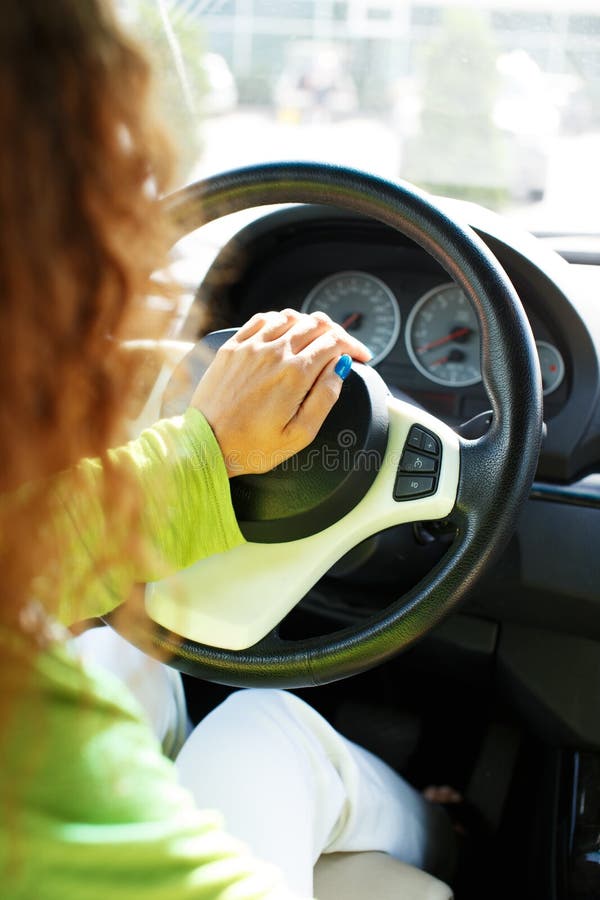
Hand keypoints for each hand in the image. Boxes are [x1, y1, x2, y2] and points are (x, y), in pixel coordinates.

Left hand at [191, 309, 371, 475]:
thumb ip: (326, 397)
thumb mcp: (300, 434)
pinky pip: (262, 319)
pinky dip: (281, 320)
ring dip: (310, 324)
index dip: (353, 346)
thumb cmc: (252, 446)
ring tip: (316, 340)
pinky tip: (285, 332)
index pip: (334, 342)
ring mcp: (250, 346)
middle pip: (316, 324)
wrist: (206, 446)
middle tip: (342, 348)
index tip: (359, 356)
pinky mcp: (232, 347)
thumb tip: (341, 368)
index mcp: (294, 374)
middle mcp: (273, 352)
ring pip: (291, 317)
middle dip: (337, 333)